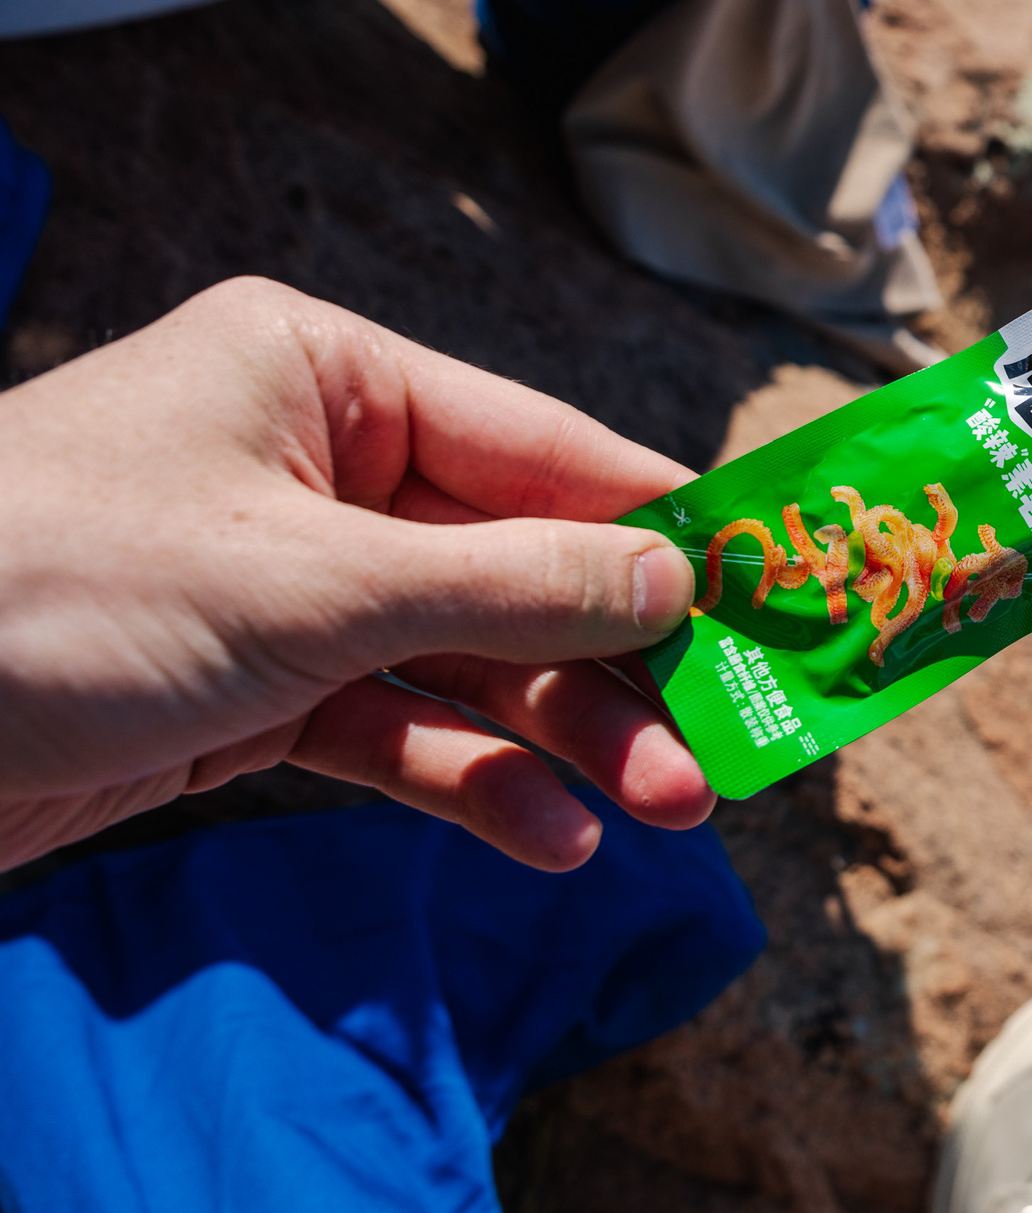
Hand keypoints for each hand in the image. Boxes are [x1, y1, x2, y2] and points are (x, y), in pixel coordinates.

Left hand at [0, 279, 710, 872]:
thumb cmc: (56, 590)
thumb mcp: (314, 585)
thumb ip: (513, 583)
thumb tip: (679, 576)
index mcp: (323, 376)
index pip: (541, 445)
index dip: (664, 523)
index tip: (779, 581)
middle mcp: (312, 467)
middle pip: (515, 564)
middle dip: (616, 663)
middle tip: (721, 748)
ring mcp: (281, 584)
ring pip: (465, 657)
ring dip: (559, 737)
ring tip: (658, 810)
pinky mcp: (246, 688)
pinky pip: (391, 727)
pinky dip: (464, 778)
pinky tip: (543, 836)